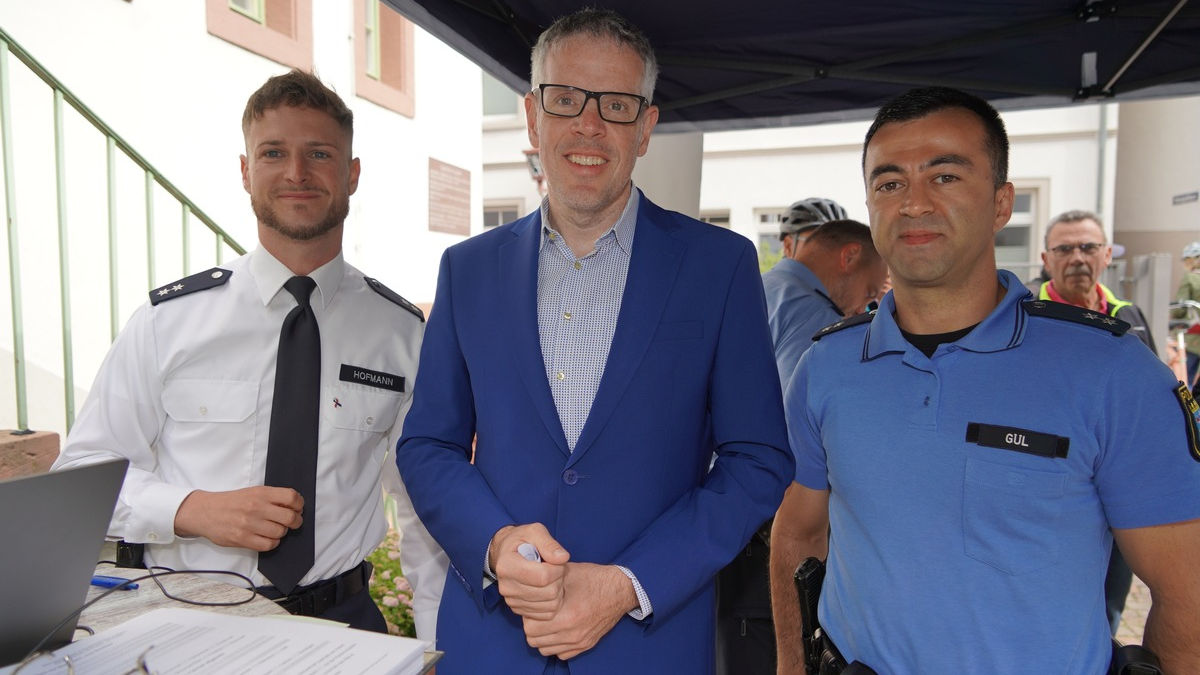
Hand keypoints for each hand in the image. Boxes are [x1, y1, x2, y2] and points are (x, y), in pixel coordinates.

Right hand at [173, 486, 302, 550]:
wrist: (205, 512)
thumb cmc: (231, 502)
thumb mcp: (252, 492)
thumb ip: (272, 497)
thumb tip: (295, 506)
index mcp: (261, 493)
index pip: (291, 497)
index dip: (299, 504)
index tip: (298, 508)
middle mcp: (256, 507)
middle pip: (289, 517)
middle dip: (295, 521)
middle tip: (292, 522)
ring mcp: (249, 524)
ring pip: (280, 532)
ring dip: (281, 533)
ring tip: (274, 529)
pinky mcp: (242, 539)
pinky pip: (268, 545)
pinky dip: (272, 543)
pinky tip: (267, 538)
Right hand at [491, 523, 569, 619]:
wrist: (506, 553)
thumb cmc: (522, 541)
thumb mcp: (534, 532)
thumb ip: (549, 543)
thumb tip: (563, 558)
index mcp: (507, 565)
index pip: (543, 576)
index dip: (558, 568)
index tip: (557, 560)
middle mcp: (506, 586)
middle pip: (548, 592)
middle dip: (559, 579)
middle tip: (555, 568)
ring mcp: (512, 600)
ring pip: (550, 605)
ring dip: (558, 591)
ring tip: (551, 578)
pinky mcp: (519, 610)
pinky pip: (547, 614)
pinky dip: (554, 602)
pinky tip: (548, 589)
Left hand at [522, 563, 637, 659]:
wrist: (620, 590)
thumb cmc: (594, 579)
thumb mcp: (567, 573)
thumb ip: (546, 579)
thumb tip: (528, 579)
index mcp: (567, 616)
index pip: (530, 627)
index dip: (528, 614)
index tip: (533, 605)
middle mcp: (572, 633)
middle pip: (534, 640)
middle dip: (533, 626)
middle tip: (539, 613)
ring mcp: (579, 641)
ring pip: (545, 649)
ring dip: (543, 637)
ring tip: (548, 621)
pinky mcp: (586, 645)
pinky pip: (561, 654)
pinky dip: (556, 645)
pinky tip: (559, 629)